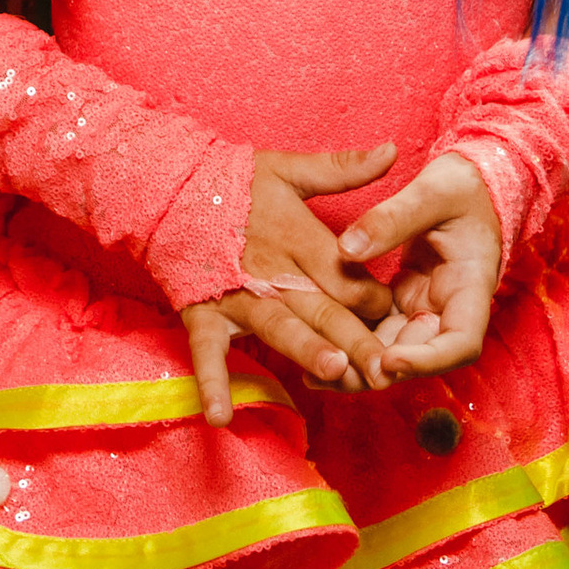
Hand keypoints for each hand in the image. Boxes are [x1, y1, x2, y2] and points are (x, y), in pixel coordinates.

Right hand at [182, 144, 395, 425]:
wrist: (167, 188)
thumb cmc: (233, 181)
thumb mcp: (289, 169)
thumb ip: (342, 167)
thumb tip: (392, 150)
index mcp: (298, 237)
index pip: (346, 275)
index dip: (376, 299)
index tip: (401, 320)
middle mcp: (272, 271)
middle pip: (322, 309)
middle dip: (356, 339)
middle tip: (385, 367)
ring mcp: (237, 296)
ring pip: (278, 328)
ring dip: (303, 350)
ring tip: (331, 371)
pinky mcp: (204, 313)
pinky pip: (207, 353)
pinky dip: (213, 384)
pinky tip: (221, 418)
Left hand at [337, 152, 503, 374]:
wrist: (466, 183)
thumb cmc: (461, 186)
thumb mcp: (432, 192)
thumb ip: (392, 219)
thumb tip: (347, 249)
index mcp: (471, 287)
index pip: (460, 343)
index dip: (426, 360)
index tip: (387, 360)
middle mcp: (449, 308)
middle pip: (419, 356)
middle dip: (380, 369)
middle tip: (335, 369)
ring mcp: (424, 307)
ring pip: (393, 349)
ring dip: (359, 362)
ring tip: (315, 373)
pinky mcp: (400, 301)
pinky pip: (376, 328)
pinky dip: (350, 340)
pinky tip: (315, 346)